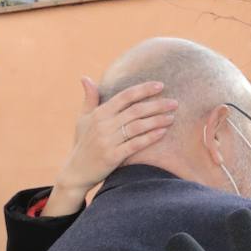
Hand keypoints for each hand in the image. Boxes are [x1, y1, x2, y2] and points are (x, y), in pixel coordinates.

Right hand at [43, 78, 177, 215]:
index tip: (161, 85)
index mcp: (99, 113)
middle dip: (157, 105)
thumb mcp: (83, 120)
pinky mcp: (112, 156)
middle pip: (135, 110)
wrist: (76, 172)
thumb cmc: (82, 144)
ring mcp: (108, 141)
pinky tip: (162, 132)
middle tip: (174, 102)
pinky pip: (135, 144)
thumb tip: (85, 77)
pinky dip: (150, 137)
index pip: (125, 96)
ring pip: (137, 126)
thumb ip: (89, 99)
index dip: (143, 90)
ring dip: (157, 120)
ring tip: (172, 117)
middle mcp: (103, 125)